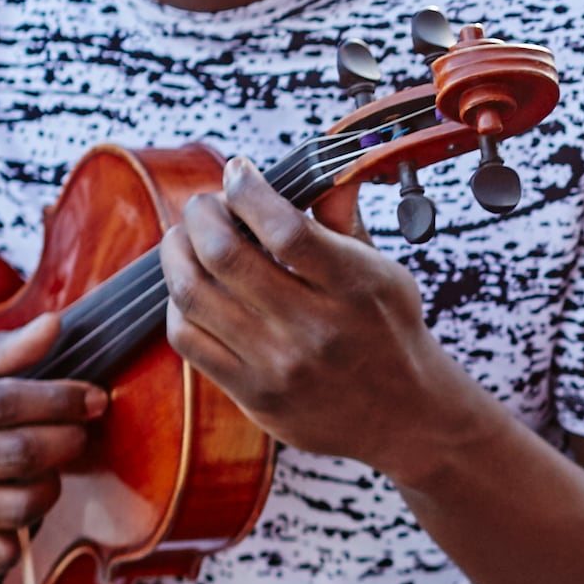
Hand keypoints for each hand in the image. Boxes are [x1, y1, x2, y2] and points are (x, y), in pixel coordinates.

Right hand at [0, 312, 101, 577]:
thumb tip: (54, 328)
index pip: (1, 402)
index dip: (60, 400)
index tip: (92, 398)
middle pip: (18, 454)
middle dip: (66, 441)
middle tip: (76, 433)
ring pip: (20, 505)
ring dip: (50, 485)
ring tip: (42, 469)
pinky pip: (3, 552)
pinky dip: (23, 530)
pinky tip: (9, 507)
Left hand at [158, 158, 485, 477]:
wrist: (405, 417)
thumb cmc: (391, 332)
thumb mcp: (385, 273)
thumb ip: (346, 221)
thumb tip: (325, 167)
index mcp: (355, 288)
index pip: (285, 229)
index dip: (248, 192)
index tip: (239, 172)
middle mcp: (315, 328)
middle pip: (225, 256)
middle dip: (201, 214)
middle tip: (205, 205)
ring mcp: (279, 365)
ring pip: (193, 295)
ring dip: (177, 252)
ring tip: (186, 238)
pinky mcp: (254, 395)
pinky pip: (188, 339)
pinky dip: (178, 303)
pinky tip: (192, 288)